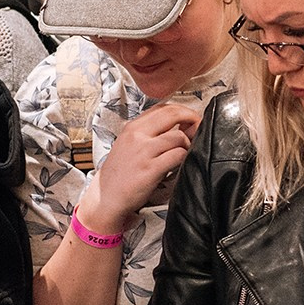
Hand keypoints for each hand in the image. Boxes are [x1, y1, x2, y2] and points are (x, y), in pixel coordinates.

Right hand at [77, 103, 202, 236]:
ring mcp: (144, 151)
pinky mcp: (150, 168)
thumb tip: (179, 126)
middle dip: (192, 119)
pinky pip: (178, 156)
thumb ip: (150, 134)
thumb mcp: (129, 145)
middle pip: (173, 114)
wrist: (105, 197)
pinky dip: (184, 159)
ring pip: (179, 136)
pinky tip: (179, 165)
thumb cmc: (120, 174)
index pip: (163, 107)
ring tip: (184, 153)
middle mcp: (137, 135)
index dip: (182, 111)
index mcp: (132, 127)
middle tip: (198, 129)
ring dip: (188, 144)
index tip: (190, 120)